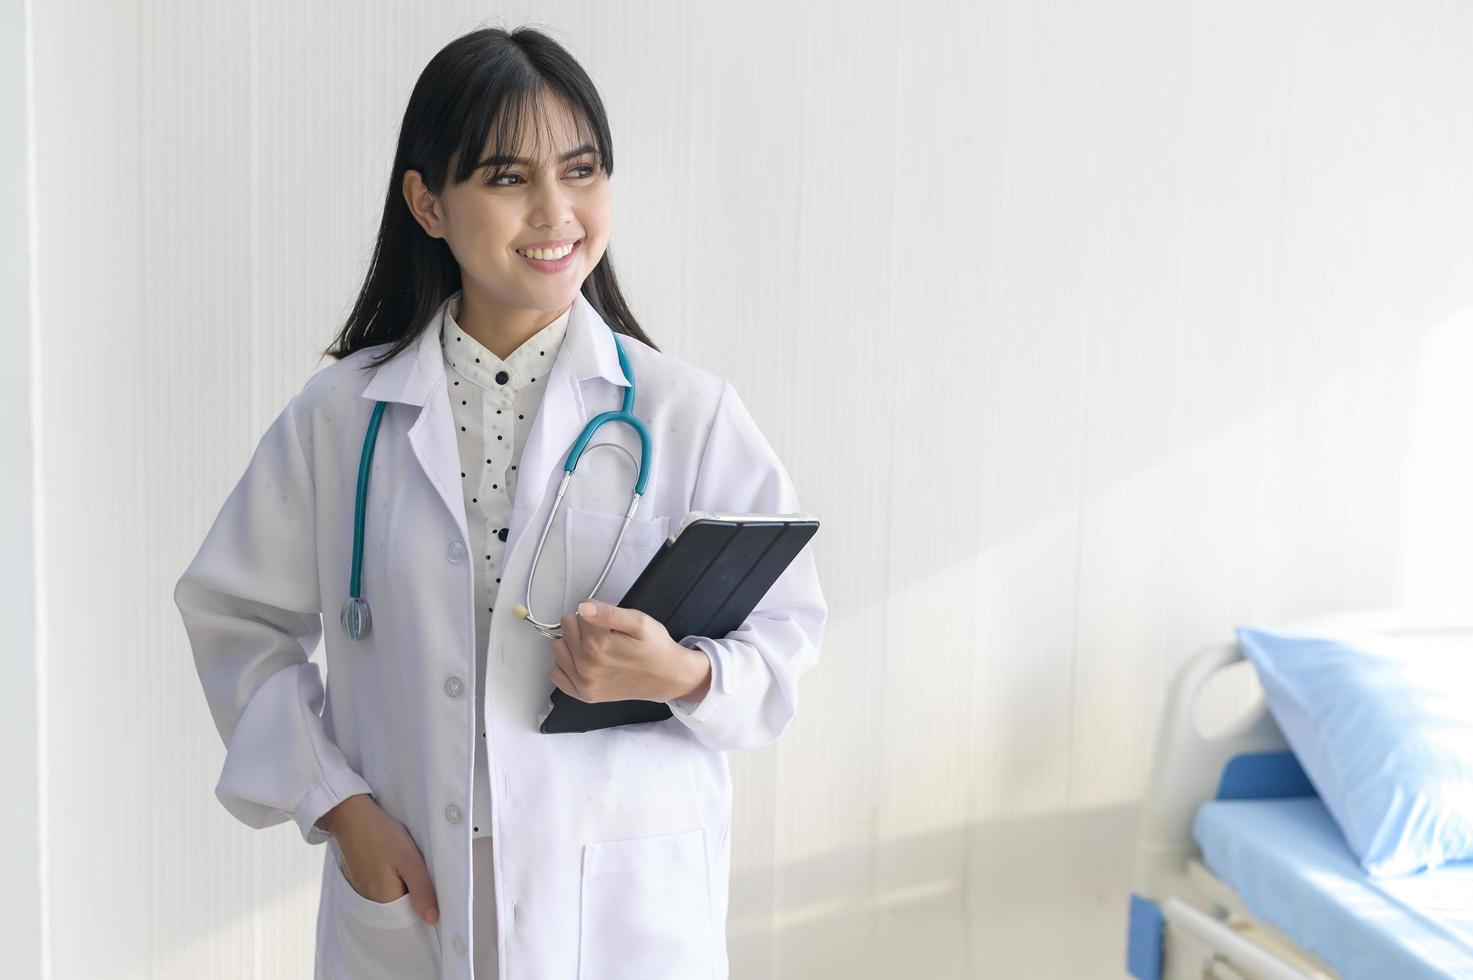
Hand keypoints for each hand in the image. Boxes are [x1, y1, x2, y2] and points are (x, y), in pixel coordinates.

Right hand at [320, 793, 439, 924]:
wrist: (353, 817)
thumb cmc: (381, 835)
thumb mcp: (409, 860)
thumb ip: (422, 890)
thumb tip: (432, 920)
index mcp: (384, 900)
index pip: (411, 915)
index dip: (425, 905)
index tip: (434, 892)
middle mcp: (371, 902)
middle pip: (401, 907)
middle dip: (415, 895)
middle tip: (421, 873)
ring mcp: (364, 891)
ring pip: (393, 897)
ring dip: (404, 886)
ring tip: (408, 867)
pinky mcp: (362, 881)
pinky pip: (382, 888)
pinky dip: (393, 880)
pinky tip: (396, 865)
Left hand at [550, 599, 710, 703]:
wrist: (668, 677)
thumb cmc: (655, 649)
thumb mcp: (639, 622)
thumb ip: (609, 612)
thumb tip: (583, 607)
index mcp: (599, 644)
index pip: (578, 613)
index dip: (595, 612)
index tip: (609, 622)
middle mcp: (587, 665)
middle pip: (566, 628)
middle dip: (582, 626)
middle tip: (605, 633)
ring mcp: (584, 683)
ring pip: (558, 649)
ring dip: (572, 644)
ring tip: (595, 647)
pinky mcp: (584, 694)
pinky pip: (557, 674)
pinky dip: (567, 665)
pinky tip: (585, 661)